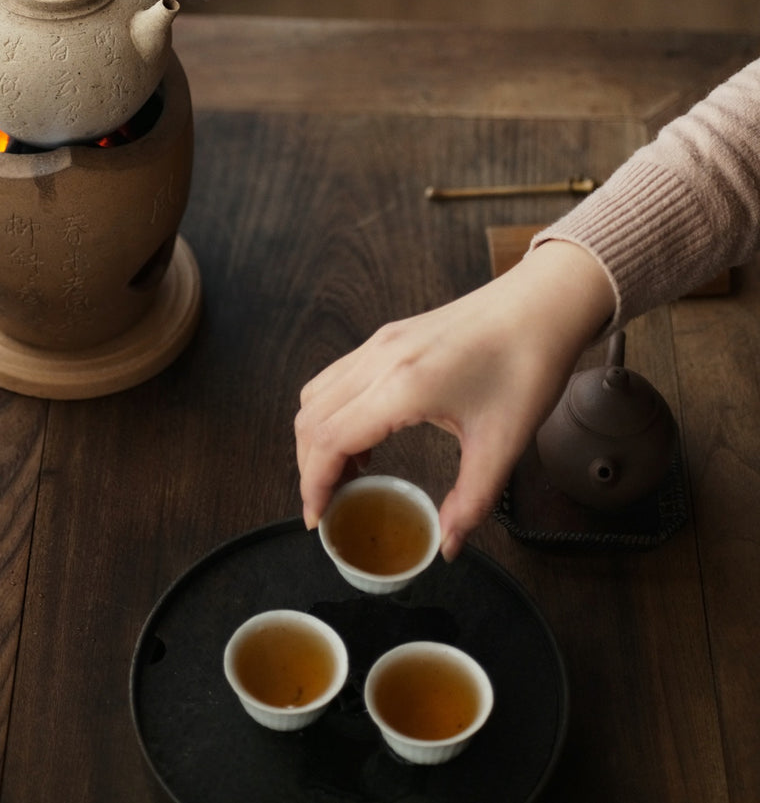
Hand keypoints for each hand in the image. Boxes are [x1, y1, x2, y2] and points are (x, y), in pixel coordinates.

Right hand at [295, 240, 615, 560]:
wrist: (541, 304)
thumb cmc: (526, 365)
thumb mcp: (503, 443)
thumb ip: (471, 501)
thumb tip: (447, 545)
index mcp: (402, 386)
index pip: (329, 439)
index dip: (313, 484)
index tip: (317, 520)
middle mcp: (379, 359)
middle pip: (311, 418)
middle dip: (309, 467)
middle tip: (329, 506)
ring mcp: (380, 343)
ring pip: (317, 394)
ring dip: (318, 438)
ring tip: (345, 475)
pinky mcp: (388, 336)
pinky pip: (338, 377)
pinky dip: (333, 413)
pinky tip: (365, 438)